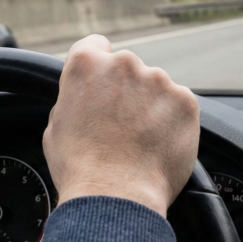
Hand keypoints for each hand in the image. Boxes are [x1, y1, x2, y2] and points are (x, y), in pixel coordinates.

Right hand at [44, 35, 199, 216]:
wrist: (115, 196)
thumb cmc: (81, 167)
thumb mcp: (57, 125)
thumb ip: (74, 100)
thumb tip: (84, 99)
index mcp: (86, 65)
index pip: (95, 45)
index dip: (99, 63)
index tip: (103, 81)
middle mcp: (124, 64)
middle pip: (128, 69)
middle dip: (127, 91)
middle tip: (121, 124)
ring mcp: (158, 80)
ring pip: (156, 88)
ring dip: (151, 106)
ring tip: (141, 141)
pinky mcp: (185, 100)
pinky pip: (179, 105)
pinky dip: (173, 121)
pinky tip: (158, 144)